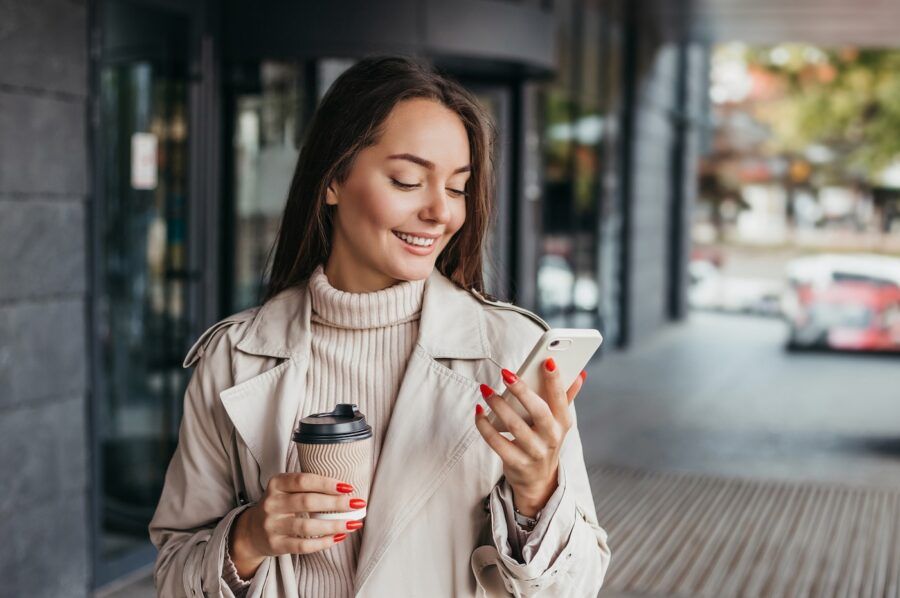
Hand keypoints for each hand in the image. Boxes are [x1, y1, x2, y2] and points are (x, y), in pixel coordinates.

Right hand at [228, 472, 365, 577]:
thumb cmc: (279, 505)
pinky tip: (338, 538)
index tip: (348, 487)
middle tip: (357, 504)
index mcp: (276, 484)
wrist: (252, 531)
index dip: (327, 483)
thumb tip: (345, 489)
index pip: (304, 480)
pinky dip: (323, 542)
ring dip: (333, 525)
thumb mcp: (286, 489)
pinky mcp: (275, 545)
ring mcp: (272, 525)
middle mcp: (272, 503)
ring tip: (352, 524)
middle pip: (307, 502)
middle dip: (336, 503)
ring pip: (307, 526)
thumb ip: (307, 486)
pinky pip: (302, 545)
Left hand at [474, 359, 585, 516]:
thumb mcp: (559, 423)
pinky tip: (479, 411)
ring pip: (514, 426)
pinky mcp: (516, 463)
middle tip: (506, 373)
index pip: (561, 399)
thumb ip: (566, 397)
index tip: (548, 361)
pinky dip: (485, 425)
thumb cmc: (546, 441)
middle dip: (522, 391)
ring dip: (498, 405)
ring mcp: (534, 452)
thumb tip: (581, 374)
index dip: (556, 381)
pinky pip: (496, 442)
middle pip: (538, 411)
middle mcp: (551, 438)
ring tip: (486, 389)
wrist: (538, 480)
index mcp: (563, 423)